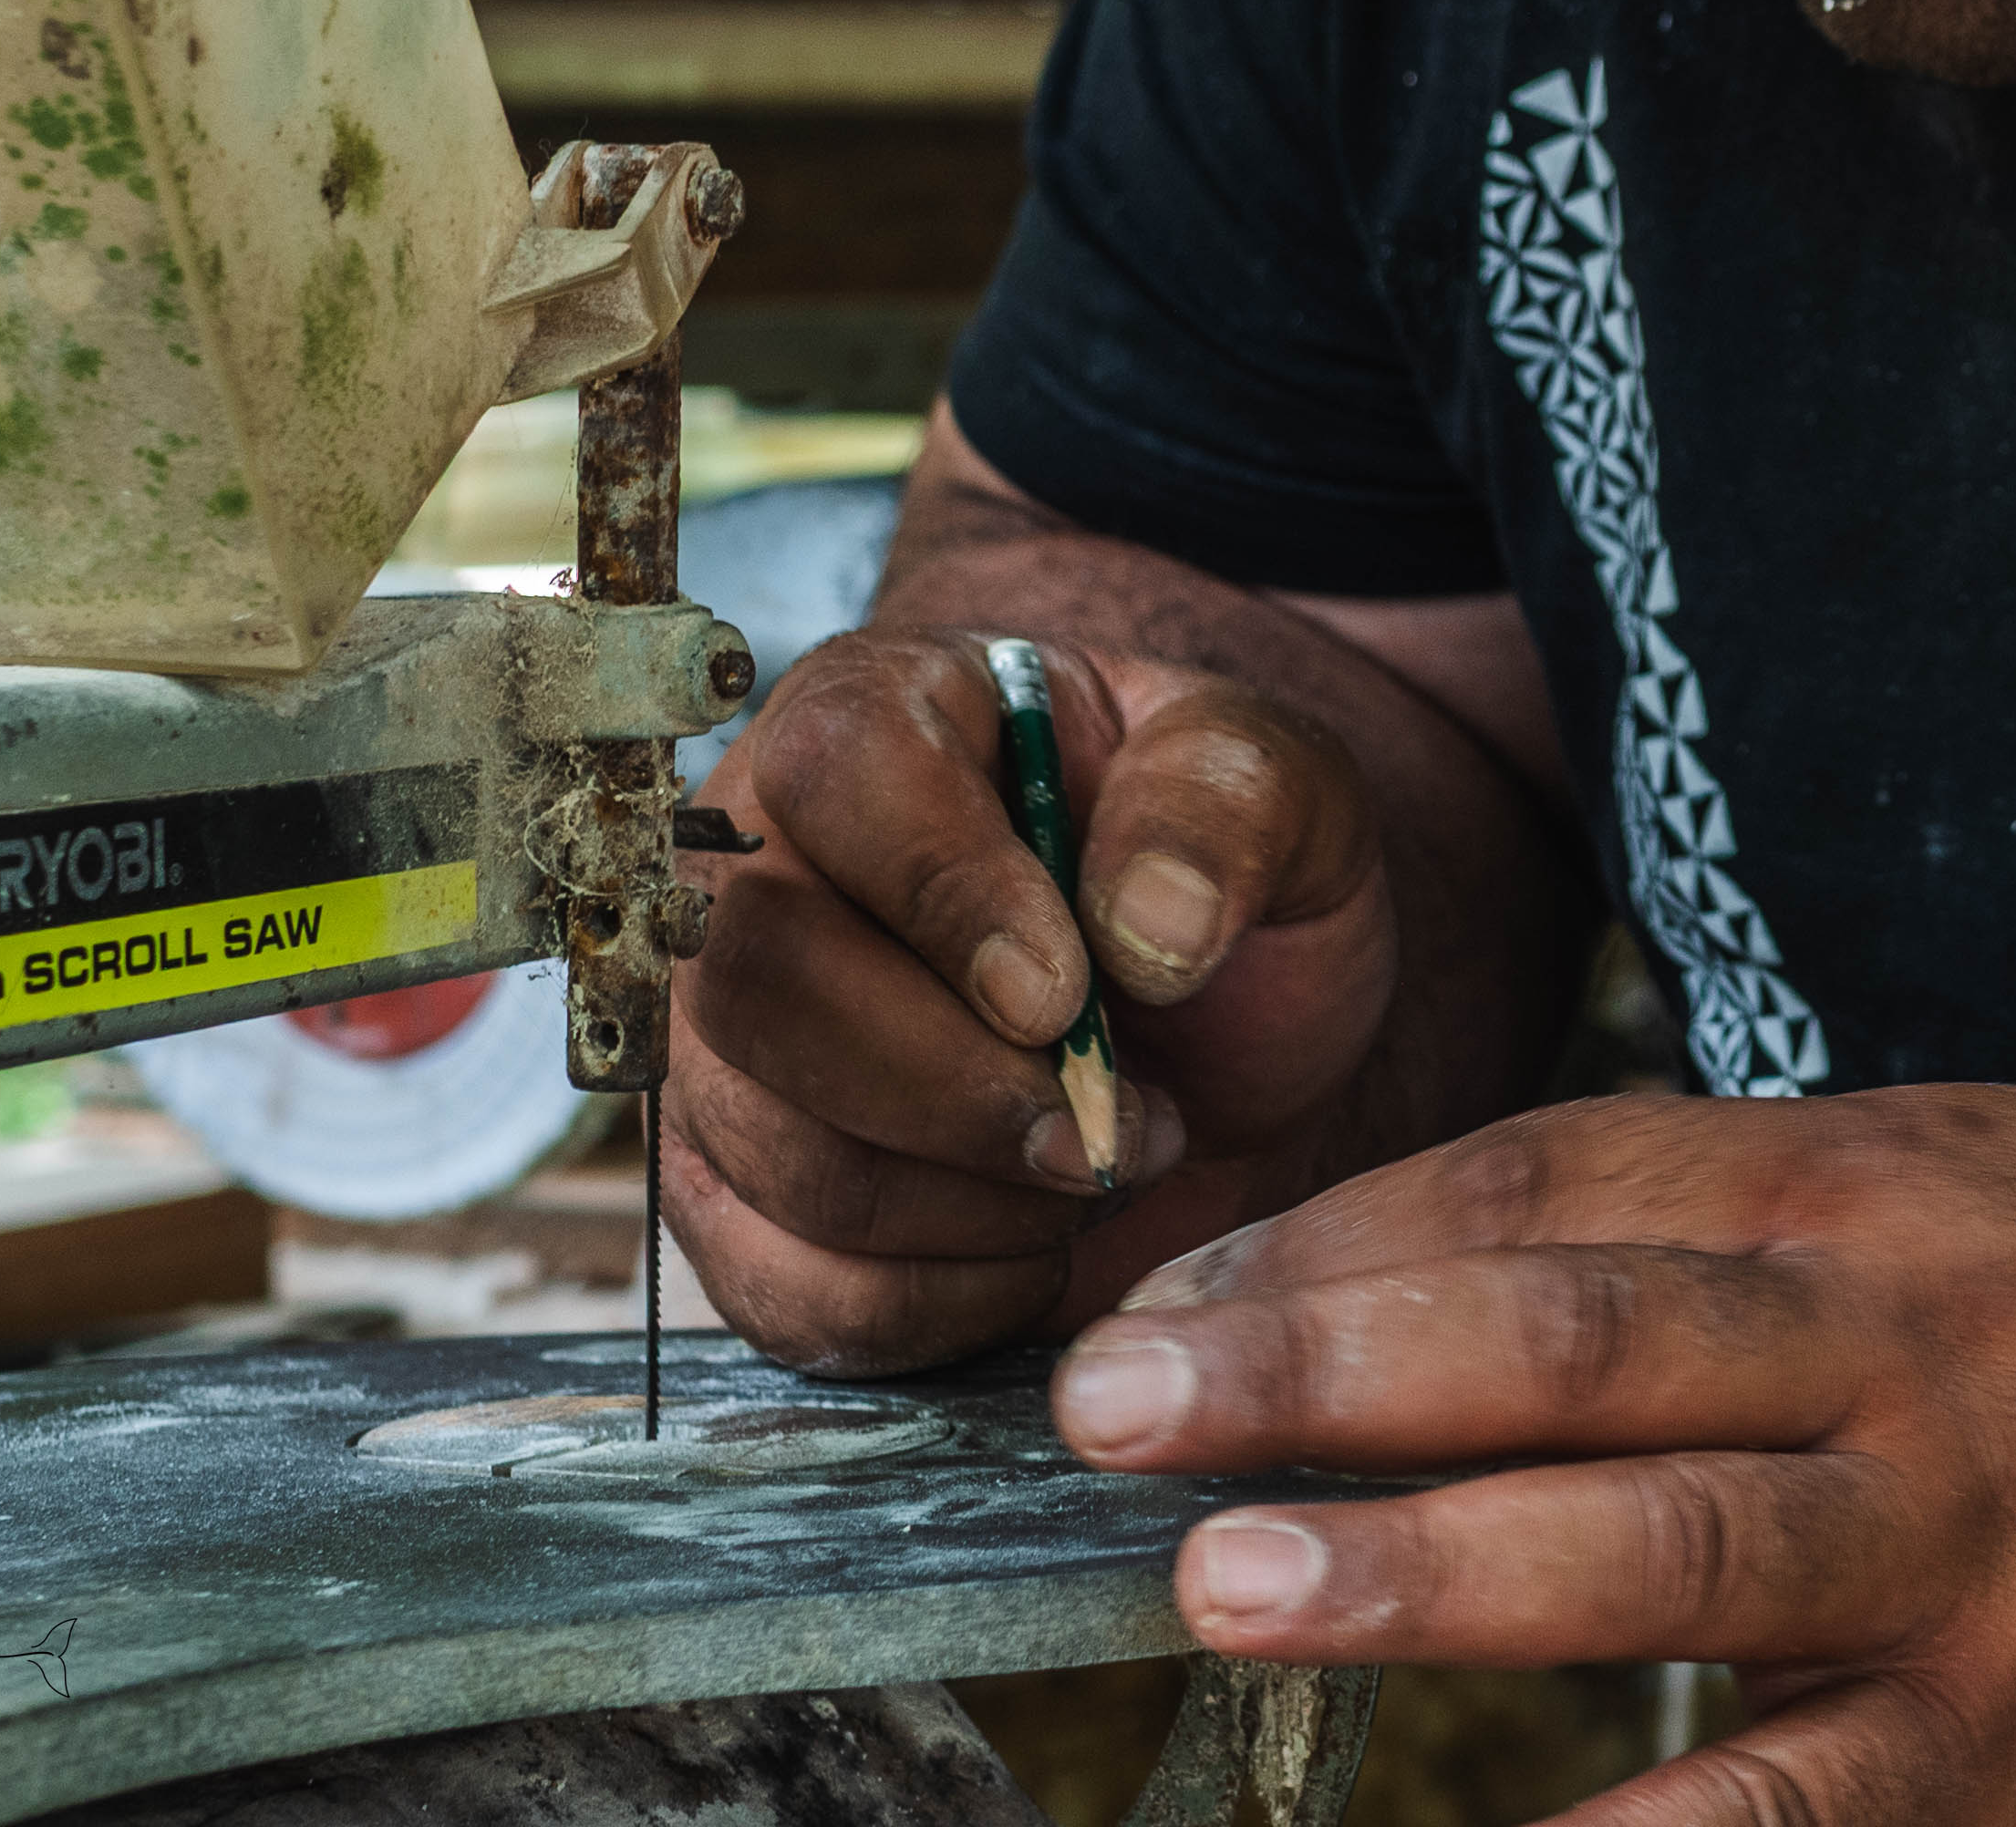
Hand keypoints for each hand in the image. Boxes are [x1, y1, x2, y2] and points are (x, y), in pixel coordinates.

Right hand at [664, 618, 1398, 1372]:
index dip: (944, 894)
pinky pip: (775, 1286)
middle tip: (1112, 1124)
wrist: (1218, 1031)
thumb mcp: (1288, 791)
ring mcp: (726, 1043)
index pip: (839, 773)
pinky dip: (928, 1301)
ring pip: (768, 1148)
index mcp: (882, 714)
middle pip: (763, 987)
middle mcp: (760, 869)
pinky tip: (1033, 1249)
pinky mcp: (735, 1195)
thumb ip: (1229, 803)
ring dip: (963, 1202)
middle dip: (957, 1091)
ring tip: (1097, 1163)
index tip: (1065, 994)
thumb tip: (1142, 927)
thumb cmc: (1226, 878)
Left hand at [1045, 1085, 2015, 1824]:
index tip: (1151, 1315)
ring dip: (1442, 1570)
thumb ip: (1738, 1219)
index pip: (1556, 1190)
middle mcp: (1917, 1357)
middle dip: (1334, 1372)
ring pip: (1680, 1563)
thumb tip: (1439, 1271)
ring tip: (1239, 1588)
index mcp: (1882, 1191)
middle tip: (1119, 1417)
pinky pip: (1809, 1819)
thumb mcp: (1980, 1185)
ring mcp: (1979, 1567)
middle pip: (1589, 1340)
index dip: (1338, 1250)